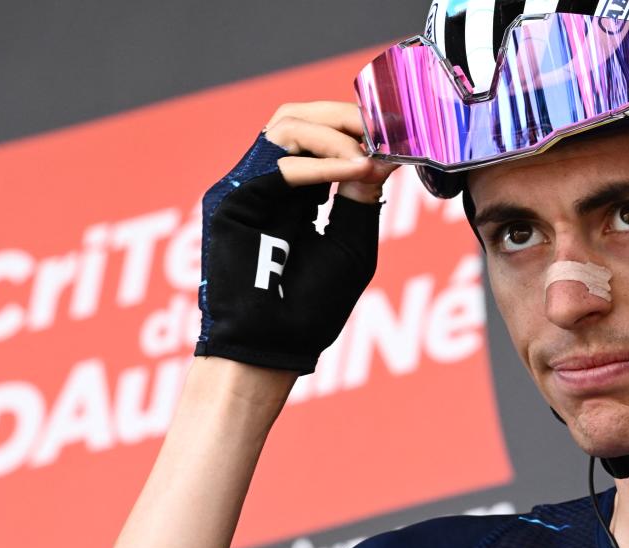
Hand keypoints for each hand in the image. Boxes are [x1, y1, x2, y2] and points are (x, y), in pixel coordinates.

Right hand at [195, 101, 396, 373]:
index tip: (398, 134)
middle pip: (299, 119)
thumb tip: (383, 153)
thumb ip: (360, 197)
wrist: (273, 349)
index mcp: (297, 195)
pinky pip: (276, 164)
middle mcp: (269, 185)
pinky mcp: (231, 200)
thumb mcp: (351, 244)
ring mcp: (248, 188)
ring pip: (285, 127)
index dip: (357, 128)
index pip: (321, 138)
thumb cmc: (311, 309)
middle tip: (383, 129)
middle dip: (345, 118)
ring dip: (334, 134)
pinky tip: (354, 167)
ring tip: (367, 154)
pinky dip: (320, 162)